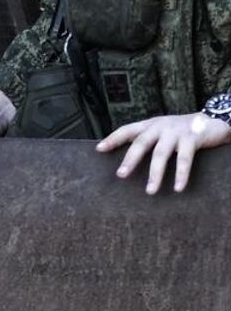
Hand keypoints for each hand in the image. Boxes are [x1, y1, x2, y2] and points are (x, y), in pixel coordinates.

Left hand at [96, 112, 230, 192]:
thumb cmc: (181, 130)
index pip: (127, 130)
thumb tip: (125, 160)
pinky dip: (181, 174)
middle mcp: (160, 126)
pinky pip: (184, 159)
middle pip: (141, 143)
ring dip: (155, 174)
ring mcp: (176, 132)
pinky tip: (178, 187)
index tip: (99, 149)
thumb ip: (146, 139)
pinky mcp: (192, 138)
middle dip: (130, 159)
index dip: (113, 139)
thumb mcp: (161, 131)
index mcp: (150, 125)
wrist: (212, 120)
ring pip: (161, 154)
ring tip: (150, 190)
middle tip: (121, 175)